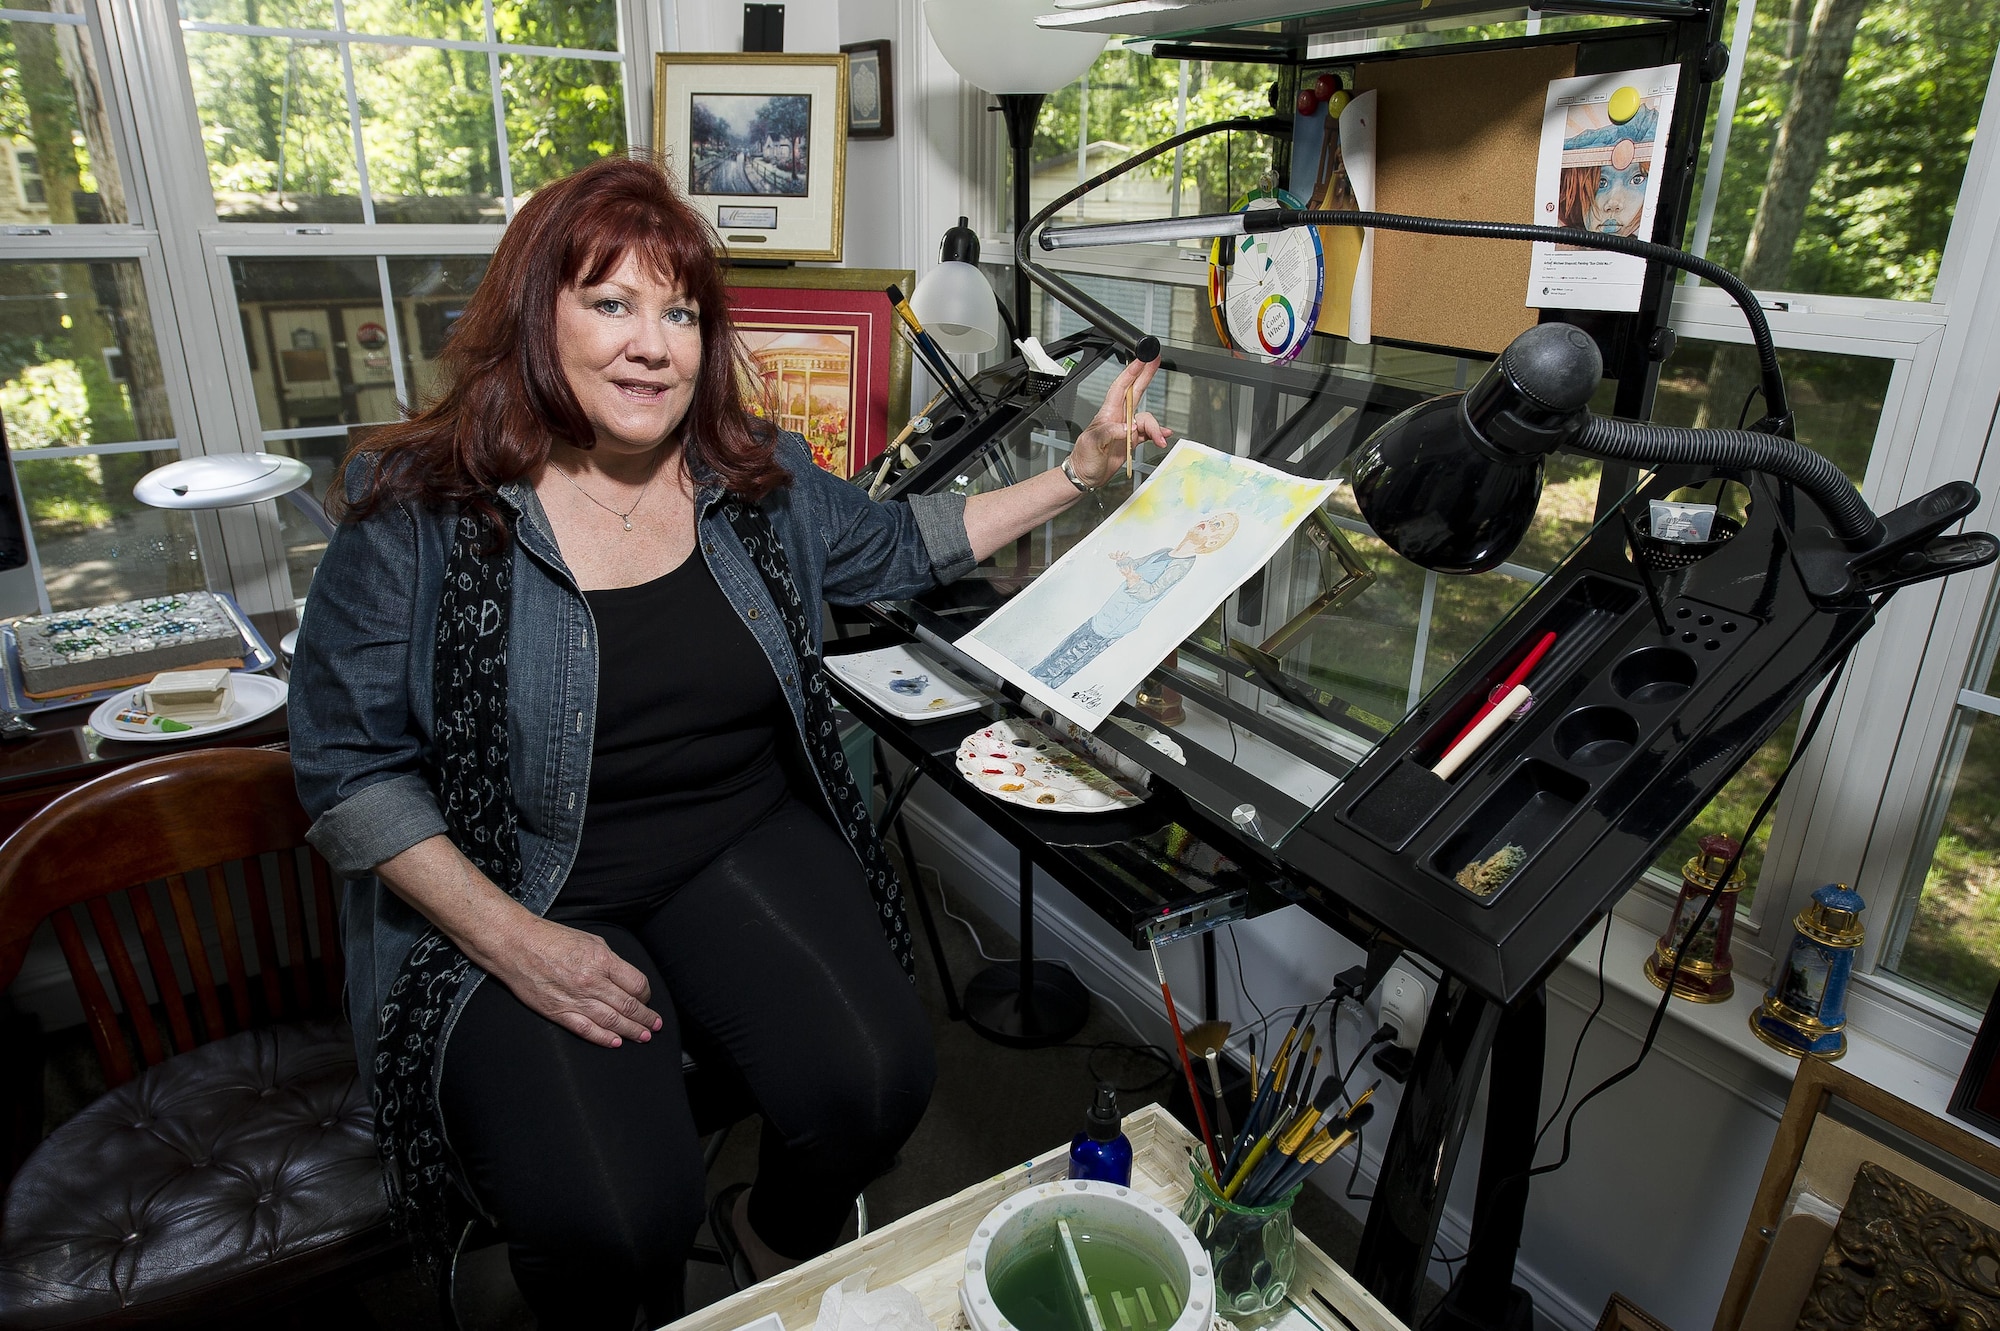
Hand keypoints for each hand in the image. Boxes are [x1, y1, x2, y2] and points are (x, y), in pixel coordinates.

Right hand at [484, 914, 663, 1047]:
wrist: (516, 945)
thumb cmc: (551, 938)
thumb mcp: (590, 941)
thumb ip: (610, 961)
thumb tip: (625, 978)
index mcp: (602, 961)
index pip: (637, 984)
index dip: (647, 994)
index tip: (647, 998)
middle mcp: (592, 982)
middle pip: (629, 1006)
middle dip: (646, 1018)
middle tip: (655, 1025)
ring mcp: (575, 999)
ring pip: (612, 1021)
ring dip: (632, 1031)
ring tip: (644, 1037)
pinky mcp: (558, 1012)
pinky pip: (586, 1029)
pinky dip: (604, 1038)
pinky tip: (616, 1042)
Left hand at [1068, 354, 1172, 488]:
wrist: (1085, 476)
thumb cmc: (1083, 458)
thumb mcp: (1093, 443)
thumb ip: (1110, 432)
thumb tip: (1130, 428)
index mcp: (1108, 413)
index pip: (1121, 387)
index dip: (1131, 372)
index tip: (1141, 360)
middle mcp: (1119, 417)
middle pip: (1135, 391)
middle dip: (1146, 375)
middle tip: (1155, 361)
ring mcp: (1126, 428)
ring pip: (1147, 419)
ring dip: (1156, 428)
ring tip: (1159, 440)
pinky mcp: (1132, 440)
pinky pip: (1148, 433)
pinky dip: (1158, 435)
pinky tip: (1163, 437)